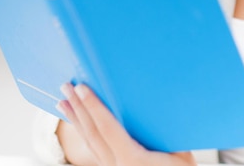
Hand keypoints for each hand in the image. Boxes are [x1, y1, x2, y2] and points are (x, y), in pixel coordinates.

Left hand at [58, 83, 195, 165]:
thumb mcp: (180, 153)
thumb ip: (161, 134)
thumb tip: (151, 106)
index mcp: (133, 160)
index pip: (107, 128)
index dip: (94, 106)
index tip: (83, 87)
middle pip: (92, 134)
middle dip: (78, 108)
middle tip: (66, 86)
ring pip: (90, 143)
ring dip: (76, 120)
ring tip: (63, 102)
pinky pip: (95, 150)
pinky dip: (85, 133)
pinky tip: (79, 123)